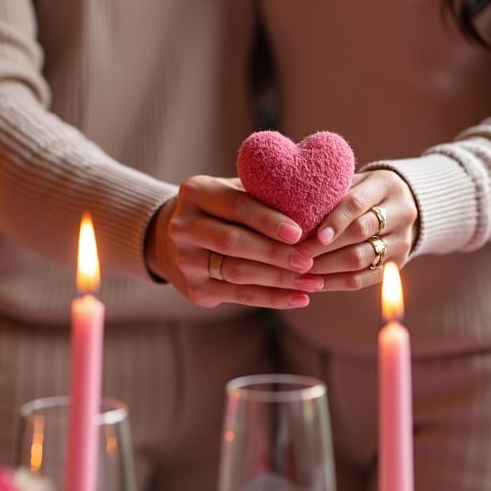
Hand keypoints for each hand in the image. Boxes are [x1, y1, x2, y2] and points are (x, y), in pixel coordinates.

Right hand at [146, 175, 324, 307]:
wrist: (175, 241)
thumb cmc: (223, 211)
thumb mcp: (234, 192)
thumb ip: (262, 194)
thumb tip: (314, 203)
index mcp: (196, 193)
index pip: (236, 206)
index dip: (268, 220)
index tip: (298, 232)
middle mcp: (183, 227)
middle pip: (234, 242)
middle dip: (275, 253)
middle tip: (309, 261)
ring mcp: (186, 261)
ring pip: (238, 272)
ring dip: (279, 279)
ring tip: (312, 282)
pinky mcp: (195, 289)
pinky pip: (239, 296)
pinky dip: (272, 298)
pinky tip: (299, 298)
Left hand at [295, 168, 417, 291]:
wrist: (401, 208)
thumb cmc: (362, 193)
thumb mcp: (352, 184)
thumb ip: (330, 195)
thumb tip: (292, 212)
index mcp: (386, 186)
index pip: (357, 204)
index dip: (333, 220)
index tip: (310, 235)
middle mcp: (400, 213)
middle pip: (359, 232)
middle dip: (324, 246)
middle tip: (296, 255)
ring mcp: (401, 241)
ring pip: (360, 258)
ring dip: (326, 267)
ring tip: (299, 270)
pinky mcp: (396, 265)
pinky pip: (363, 279)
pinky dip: (335, 282)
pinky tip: (314, 283)